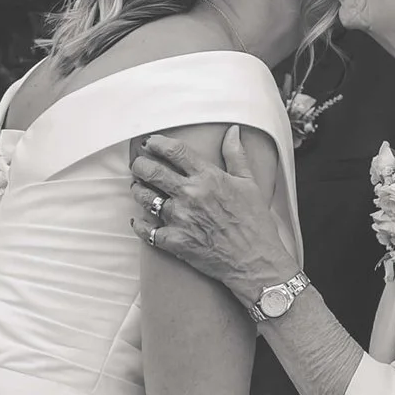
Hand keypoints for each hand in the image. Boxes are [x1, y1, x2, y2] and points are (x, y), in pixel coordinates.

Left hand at [130, 127, 298, 302]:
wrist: (256, 262)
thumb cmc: (255, 223)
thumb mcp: (250, 184)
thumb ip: (236, 155)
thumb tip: (232, 131)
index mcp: (208, 177)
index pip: (174, 151)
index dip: (156, 143)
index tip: (150, 143)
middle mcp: (191, 195)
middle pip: (151, 171)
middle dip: (140, 165)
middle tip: (138, 165)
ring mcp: (180, 219)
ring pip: (144, 198)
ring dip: (138, 190)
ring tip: (139, 188)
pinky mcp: (175, 241)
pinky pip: (146, 230)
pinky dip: (139, 224)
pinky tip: (139, 220)